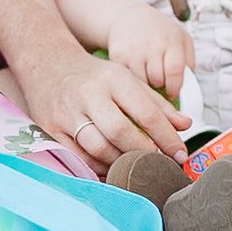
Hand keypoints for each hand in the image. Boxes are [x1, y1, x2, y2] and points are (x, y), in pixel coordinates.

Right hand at [19, 41, 192, 167]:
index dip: (167, 137)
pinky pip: (78, 156)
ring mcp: (68, 112)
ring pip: (98, 147)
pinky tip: (110, 167)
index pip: (146, 112)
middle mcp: (90, 95)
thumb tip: (184, 124)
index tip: (180, 154)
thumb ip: (157, 103)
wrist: (47, 63)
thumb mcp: (127, 79)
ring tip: (134, 167)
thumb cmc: (94, 75)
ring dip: (120, 163)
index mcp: (114, 79)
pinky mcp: (51, 128)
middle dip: (143, 152)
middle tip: (157, 164)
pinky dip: (97, 166)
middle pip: (120, 132)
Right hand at [104, 1, 192, 103]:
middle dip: (161, 86)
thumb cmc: (159, 31)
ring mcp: (133, 51)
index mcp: (171, 41)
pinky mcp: (118, 56)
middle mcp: (152, 45)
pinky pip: (127, 78)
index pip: (175, 70)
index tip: (173, 93)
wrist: (130, 17)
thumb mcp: (181, 38)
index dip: (175, 87)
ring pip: (142, 82)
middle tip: (160, 82)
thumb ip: (189, 61)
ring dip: (146, 84)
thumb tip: (188, 85)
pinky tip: (136, 71)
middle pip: (158, 79)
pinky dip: (132, 80)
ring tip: (149, 75)